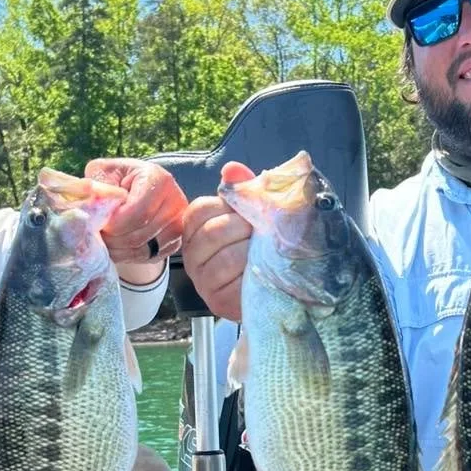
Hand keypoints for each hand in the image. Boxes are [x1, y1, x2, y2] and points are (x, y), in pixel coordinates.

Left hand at [84, 159, 186, 267]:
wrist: (133, 189)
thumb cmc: (115, 179)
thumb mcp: (102, 173)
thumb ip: (97, 188)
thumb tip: (93, 205)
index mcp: (159, 179)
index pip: (139, 213)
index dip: (114, 224)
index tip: (99, 223)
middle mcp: (176, 202)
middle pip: (140, 234)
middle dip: (113, 239)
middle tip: (97, 234)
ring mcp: (178, 225)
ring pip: (142, 250)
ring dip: (117, 250)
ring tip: (104, 239)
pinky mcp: (175, 242)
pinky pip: (147, 257)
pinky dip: (126, 256)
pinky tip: (116, 245)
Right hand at [181, 161, 254, 322]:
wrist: (277, 287)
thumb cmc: (260, 244)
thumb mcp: (252, 213)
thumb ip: (242, 189)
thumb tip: (232, 169)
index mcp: (196, 230)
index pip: (200, 209)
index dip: (228, 208)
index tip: (246, 214)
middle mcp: (192, 255)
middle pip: (213, 232)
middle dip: (244, 229)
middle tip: (260, 235)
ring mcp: (203, 280)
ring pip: (225, 258)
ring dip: (251, 252)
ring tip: (264, 254)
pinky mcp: (217, 301)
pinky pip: (235, 282)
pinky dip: (254, 274)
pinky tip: (263, 272)